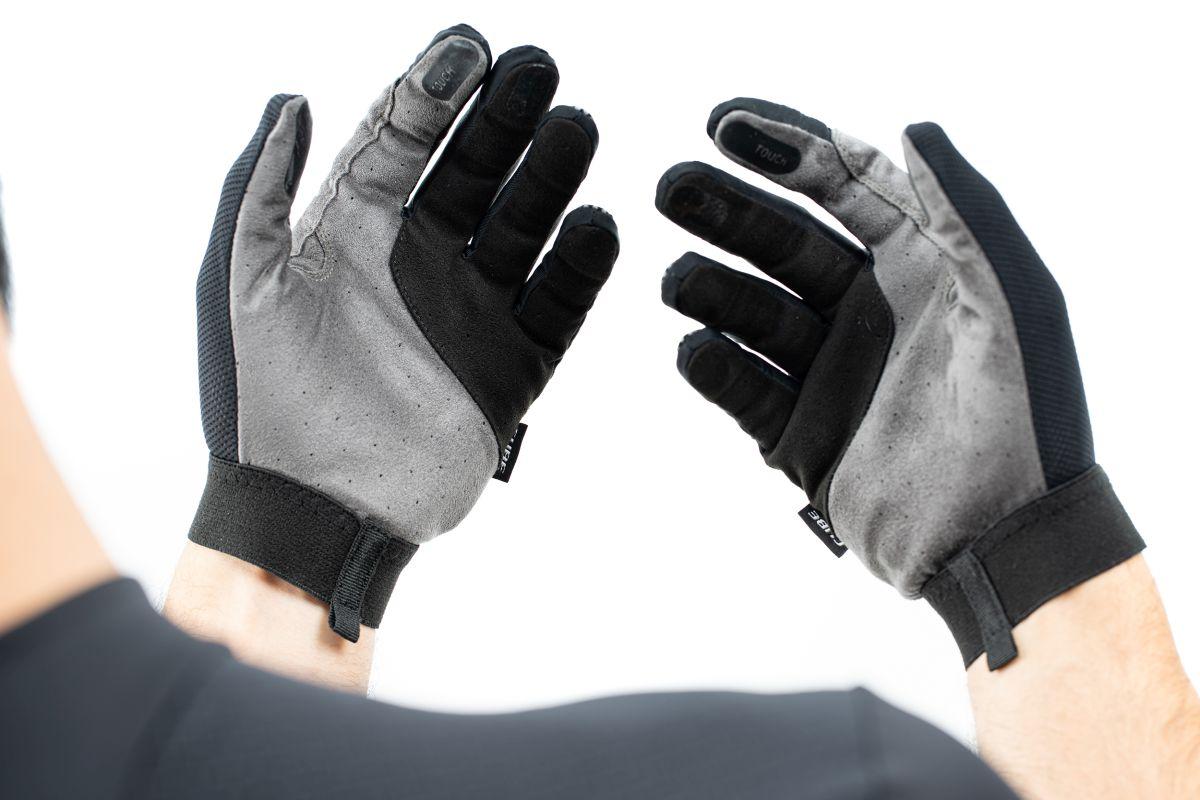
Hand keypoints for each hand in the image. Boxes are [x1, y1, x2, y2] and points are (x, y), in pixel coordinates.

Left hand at [189, 25, 617, 640]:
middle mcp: (420, 262)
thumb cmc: (258, 400)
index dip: (434, 93)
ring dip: (550, 179)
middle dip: (507, 121)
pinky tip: (594, 226)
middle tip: (541, 72)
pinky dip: (578, 270)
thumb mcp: (243, 282)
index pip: (402, 143)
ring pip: (524, 229)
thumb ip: (261, 189)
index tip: (470, 48)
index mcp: (353, 233)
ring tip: (575, 129)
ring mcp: (470, 313)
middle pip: (476, 174)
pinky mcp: (511, 368)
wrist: (308, 512)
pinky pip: (556, 309)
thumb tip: (294, 98)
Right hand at [657, 98, 1141, 667]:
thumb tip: (911, 128)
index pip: (845, 189)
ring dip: (711, 289)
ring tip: (677, 279)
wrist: (1001, 543)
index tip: (724, 126)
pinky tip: (695, 349)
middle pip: (782, 244)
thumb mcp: (1009, 299)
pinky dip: (716, 368)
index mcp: (921, 268)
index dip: (787, 150)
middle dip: (727, 212)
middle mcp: (869, 312)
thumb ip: (962, 212)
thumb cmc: (1023, 417)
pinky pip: (743, 388)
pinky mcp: (801, 434)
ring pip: (753, 313)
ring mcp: (831, 373)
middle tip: (669, 186)